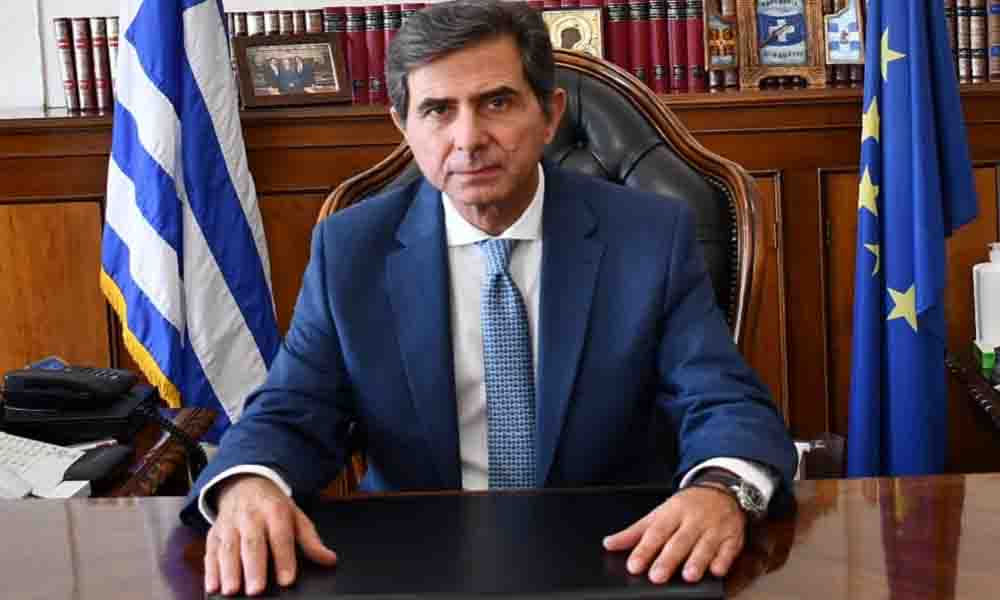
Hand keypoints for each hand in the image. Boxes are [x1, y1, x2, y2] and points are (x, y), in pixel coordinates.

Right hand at [204, 475, 337, 595]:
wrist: (244, 483)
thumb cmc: (273, 506)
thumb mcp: (296, 516)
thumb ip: (310, 540)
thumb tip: (329, 559)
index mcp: (274, 511)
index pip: (281, 536)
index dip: (284, 558)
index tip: (287, 579)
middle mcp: (250, 516)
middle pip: (252, 543)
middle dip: (253, 567)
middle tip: (256, 590)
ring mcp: (230, 524)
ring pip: (228, 548)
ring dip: (228, 571)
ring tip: (232, 591)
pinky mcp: (214, 533)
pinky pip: (210, 551)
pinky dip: (210, 570)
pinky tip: (213, 586)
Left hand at [603, 487, 746, 583]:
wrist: (721, 490)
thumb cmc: (686, 507)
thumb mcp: (658, 514)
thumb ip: (635, 532)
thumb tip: (609, 544)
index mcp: (672, 513)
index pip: (655, 532)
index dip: (644, 550)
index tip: (634, 565)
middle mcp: (693, 520)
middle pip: (679, 541)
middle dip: (668, 559)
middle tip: (656, 577)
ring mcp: (714, 528)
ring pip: (705, 545)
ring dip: (697, 561)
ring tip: (688, 576)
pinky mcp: (732, 536)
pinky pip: (729, 548)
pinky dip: (723, 559)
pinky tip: (717, 570)